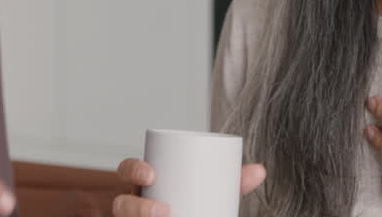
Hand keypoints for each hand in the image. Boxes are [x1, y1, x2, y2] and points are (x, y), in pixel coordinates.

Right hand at [112, 157, 266, 216]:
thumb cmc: (193, 207)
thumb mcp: (209, 193)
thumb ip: (232, 183)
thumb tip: (260, 170)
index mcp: (144, 186)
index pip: (126, 170)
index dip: (133, 169)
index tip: (151, 174)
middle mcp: (132, 206)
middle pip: (120, 204)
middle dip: (135, 207)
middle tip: (164, 211)